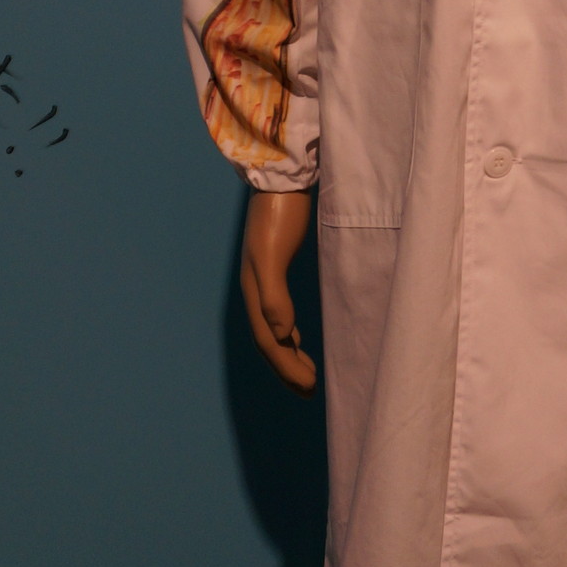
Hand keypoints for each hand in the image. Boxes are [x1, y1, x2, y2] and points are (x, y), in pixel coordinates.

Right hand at [241, 190, 317, 395]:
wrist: (282, 175)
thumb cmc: (280, 213)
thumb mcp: (274, 253)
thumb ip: (274, 294)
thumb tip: (280, 334)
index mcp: (254, 289)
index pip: (267, 340)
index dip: (286, 367)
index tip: (310, 386)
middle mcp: (256, 287)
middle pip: (268, 340)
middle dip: (287, 368)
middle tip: (311, 391)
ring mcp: (265, 276)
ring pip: (273, 329)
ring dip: (288, 354)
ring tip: (307, 374)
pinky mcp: (277, 264)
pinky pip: (279, 312)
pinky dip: (288, 332)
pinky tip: (297, 338)